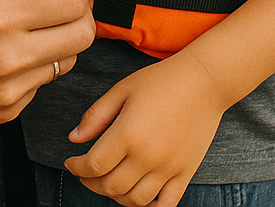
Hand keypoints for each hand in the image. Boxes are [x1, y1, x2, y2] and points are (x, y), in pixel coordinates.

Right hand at [0, 0, 93, 131]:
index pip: (72, 2)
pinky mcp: (7, 112)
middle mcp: (9, 59)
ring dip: (61, 37)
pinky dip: (37, 63)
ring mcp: (10, 91)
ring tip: (33, 23)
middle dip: (81, 9)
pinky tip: (11, 50)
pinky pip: (43, 82)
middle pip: (83, 35)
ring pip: (68, 60)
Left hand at [63, 51, 224, 205]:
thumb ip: (95, 116)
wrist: (203, 82)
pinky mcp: (185, 174)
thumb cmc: (160, 81)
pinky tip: (138, 196)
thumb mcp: (122, 90)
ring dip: (116, 196)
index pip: (94, 165)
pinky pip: (166, 205)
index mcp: (128, 133)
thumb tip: (74, 139)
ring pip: (135, 201)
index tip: (71, 163)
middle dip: (91, 183)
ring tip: (108, 181)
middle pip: (111, 186)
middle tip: (85, 173)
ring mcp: (168, 169)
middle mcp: (148, 156)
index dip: (77, 168)